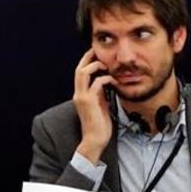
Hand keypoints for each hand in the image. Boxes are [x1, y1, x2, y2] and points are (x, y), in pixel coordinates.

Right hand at [74, 49, 114, 163]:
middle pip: (78, 69)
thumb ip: (101, 94)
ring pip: (82, 72)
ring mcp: (82, 97)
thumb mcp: (100, 105)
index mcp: (80, 94)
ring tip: (106, 66)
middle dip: (88, 58)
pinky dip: (105, 79)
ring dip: (95, 66)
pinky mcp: (88, 101)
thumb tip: (107, 83)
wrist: (94, 139)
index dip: (87, 62)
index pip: (80, 73)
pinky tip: (113, 80)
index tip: (97, 55)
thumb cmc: (99, 125)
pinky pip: (96, 84)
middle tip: (99, 52)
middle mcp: (78, 93)